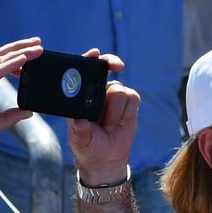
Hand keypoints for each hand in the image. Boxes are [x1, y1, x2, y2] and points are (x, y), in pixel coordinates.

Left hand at [67, 49, 135, 186]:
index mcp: (79, 94)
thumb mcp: (79, 139)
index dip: (89, 59)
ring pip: (118, 89)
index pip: (83, 70)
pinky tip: (120, 123)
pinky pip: (133, 98)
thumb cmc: (87, 146)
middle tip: (117, 65)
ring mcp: (113, 97)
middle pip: (105, 67)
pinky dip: (127, 112)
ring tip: (108, 126)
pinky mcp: (130, 104)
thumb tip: (80, 121)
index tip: (95, 54)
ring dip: (115, 111)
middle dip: (111, 62)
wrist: (106, 158)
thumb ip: (79, 129)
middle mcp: (96, 91)